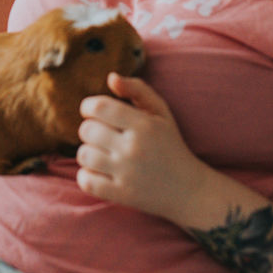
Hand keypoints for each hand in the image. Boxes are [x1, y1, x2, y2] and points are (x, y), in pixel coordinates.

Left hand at [75, 73, 208, 222]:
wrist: (188, 190)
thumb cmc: (170, 145)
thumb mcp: (161, 113)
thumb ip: (137, 89)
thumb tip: (111, 78)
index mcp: (144, 125)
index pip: (99, 107)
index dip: (89, 106)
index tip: (94, 112)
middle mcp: (134, 148)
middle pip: (87, 130)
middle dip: (90, 129)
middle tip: (102, 135)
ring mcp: (127, 173)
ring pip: (83, 155)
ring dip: (88, 153)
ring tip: (100, 153)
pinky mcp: (121, 195)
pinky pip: (86, 181)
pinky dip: (86, 175)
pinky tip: (99, 172)